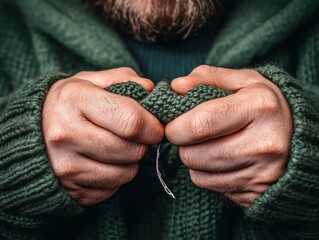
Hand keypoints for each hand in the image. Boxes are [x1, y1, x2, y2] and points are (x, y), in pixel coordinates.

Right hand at [43, 68, 163, 205]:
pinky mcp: (70, 189)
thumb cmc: (68, 104)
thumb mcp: (90, 80)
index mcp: (74, 100)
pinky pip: (113, 189)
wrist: (29, 132)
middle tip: (135, 136)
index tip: (155, 127)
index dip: (153, 126)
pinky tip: (103, 162)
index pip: (131, 121)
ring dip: (130, 161)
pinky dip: (115, 177)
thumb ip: (124, 79)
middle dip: (142, 144)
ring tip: (117, 147)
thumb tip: (151, 91)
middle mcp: (65, 135)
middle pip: (131, 150)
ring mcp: (65, 166)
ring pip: (126, 173)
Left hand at [166, 65, 292, 206]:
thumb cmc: (264, 106)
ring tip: (210, 144)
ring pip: (197, 172)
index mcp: (259, 107)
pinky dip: (204, 173)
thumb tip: (175, 87)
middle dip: (182, 143)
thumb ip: (208, 78)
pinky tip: (219, 160)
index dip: (176, 126)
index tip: (172, 124)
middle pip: (193, 153)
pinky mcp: (253, 192)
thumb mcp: (243, 82)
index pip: (202, 123)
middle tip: (191, 133)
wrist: (298, 140)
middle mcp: (263, 143)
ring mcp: (260, 172)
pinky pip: (207, 185)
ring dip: (193, 158)